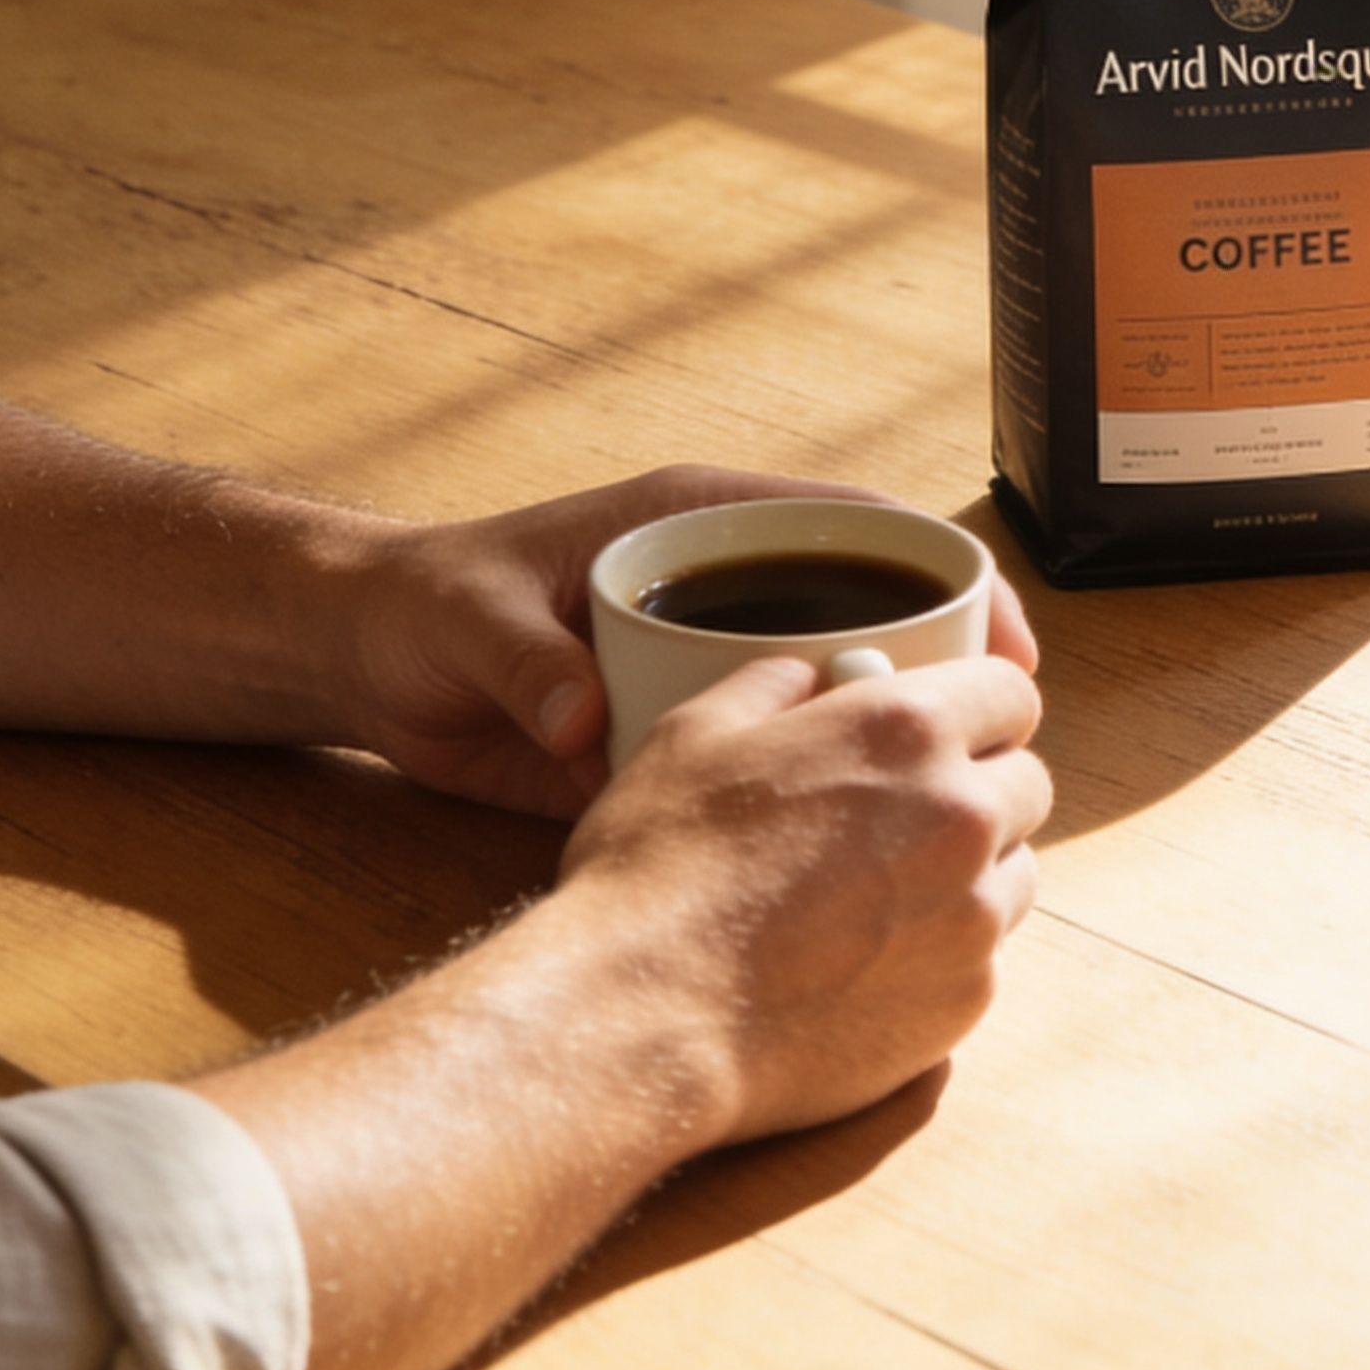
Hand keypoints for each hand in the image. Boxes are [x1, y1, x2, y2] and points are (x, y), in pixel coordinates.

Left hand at [337, 464, 1043, 817]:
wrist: (361, 661)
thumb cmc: (418, 608)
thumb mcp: (468, 622)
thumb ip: (524, 662)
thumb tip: (578, 719)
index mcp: (697, 523)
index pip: (855, 526)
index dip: (941, 571)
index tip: (1000, 637)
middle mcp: (720, 586)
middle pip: (871, 608)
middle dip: (949, 665)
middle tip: (1008, 738)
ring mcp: (706, 659)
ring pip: (833, 689)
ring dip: (895, 735)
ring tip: (960, 802)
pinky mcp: (681, 728)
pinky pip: (776, 754)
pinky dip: (822, 790)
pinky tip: (864, 847)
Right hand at [543, 650, 1051, 1145]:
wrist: (643, 1017)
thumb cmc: (657, 870)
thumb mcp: (694, 735)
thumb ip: (773, 685)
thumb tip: (810, 676)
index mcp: (906, 728)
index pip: (1010, 689)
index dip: (979, 705)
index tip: (951, 728)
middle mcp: (962, 814)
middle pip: (1027, 783)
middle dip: (980, 787)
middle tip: (907, 814)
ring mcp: (974, 915)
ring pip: (1016, 872)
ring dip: (972, 872)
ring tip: (885, 893)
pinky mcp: (964, 1000)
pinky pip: (983, 958)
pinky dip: (943, 952)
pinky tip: (867, 962)